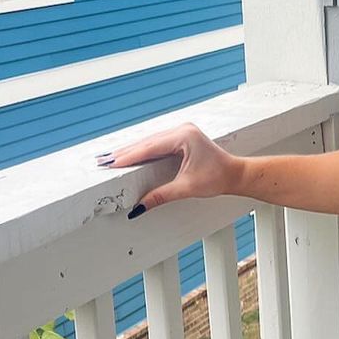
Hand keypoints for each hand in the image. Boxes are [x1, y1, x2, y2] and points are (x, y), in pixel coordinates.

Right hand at [95, 122, 241, 216]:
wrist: (235, 174)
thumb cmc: (218, 178)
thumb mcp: (187, 188)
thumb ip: (160, 196)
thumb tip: (137, 208)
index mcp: (184, 137)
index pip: (150, 147)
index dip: (128, 156)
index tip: (111, 164)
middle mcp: (182, 130)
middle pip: (147, 142)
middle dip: (125, 152)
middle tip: (102, 161)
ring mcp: (182, 131)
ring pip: (151, 141)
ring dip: (132, 150)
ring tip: (111, 159)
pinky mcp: (182, 137)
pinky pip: (157, 143)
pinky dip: (143, 150)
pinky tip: (130, 155)